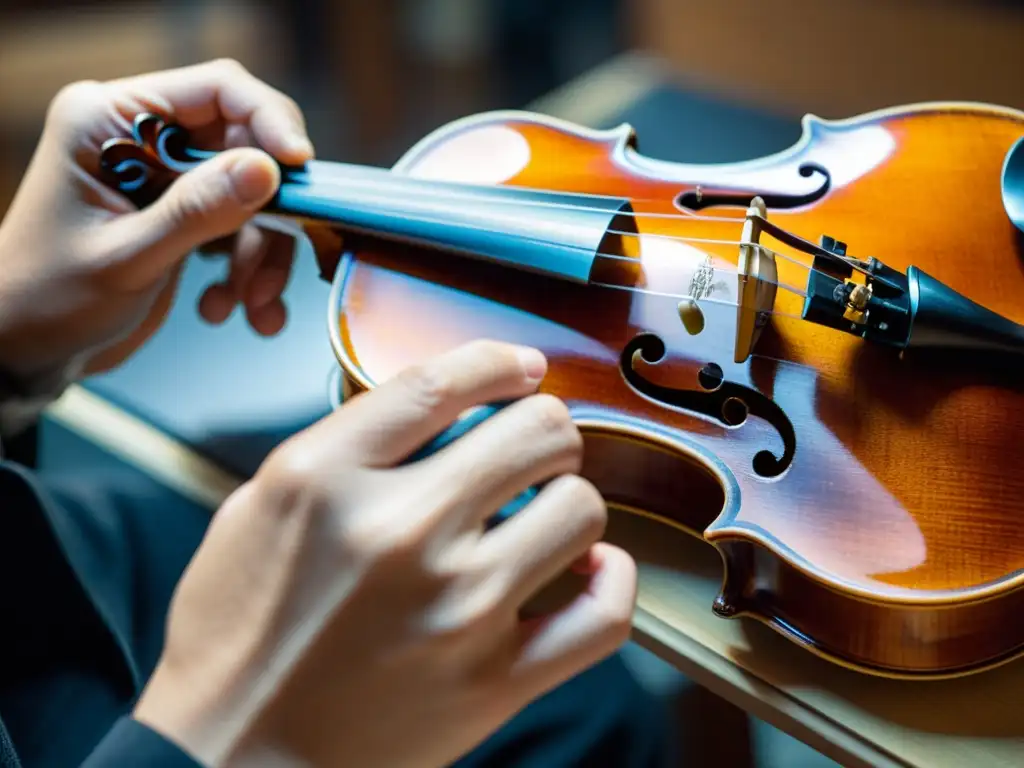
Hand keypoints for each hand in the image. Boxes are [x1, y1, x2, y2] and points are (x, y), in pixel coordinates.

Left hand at [0, 59, 312, 380]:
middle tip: (273, 269)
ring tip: (251, 305)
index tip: (299, 166)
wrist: (29, 348)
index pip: (216, 90)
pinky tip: (224, 308)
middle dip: (270, 213)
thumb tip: (267, 170)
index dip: (268, 121)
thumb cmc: (48, 298)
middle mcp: (145, 138)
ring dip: (264, 255)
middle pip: (246, 148)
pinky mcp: (184, 216)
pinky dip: (249, 272)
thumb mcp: (126, 258)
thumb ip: (197, 212)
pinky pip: (244, 229)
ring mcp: (167, 178)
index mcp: (112, 120)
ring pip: (254, 197)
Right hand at [133, 340, 636, 767]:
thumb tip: (435, 411)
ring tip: (545, 513)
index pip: (440, 382)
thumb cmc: (237, 637)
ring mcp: (457, 609)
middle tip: (532, 449)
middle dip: (543, 430)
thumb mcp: (257, 507)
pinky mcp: (494, 682)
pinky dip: (610, 581)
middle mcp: (399, 533)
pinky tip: (588, 568)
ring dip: (569, 499)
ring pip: (579, 508)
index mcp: (326, 480)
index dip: (496, 361)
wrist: (229, 758)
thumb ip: (341, 448)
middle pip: (534, 433)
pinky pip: (604, 614)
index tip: (521, 367)